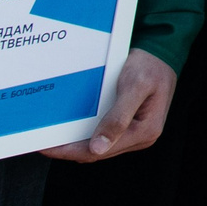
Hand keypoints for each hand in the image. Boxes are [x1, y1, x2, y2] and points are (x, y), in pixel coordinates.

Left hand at [43, 48, 174, 160]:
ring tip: (55, 138)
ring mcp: (136, 133)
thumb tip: (98, 148)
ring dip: (78, 144)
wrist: (161, 52)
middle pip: (99, 152)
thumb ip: (118, 118)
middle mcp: (142, 136)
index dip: (71, 152)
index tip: (49, 148)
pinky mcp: (130, 126)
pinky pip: (104, 137)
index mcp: (145, 130)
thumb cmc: (149, 66)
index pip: (100, 151)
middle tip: (45, 144)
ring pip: (100, 147)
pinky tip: (73, 130)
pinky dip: (87, 135)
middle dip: (71, 150)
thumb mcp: (134, 86)